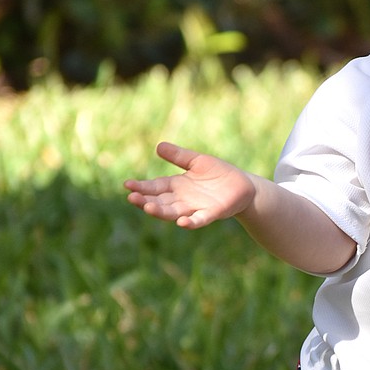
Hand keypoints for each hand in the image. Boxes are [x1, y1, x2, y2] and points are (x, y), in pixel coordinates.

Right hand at [123, 141, 255, 227]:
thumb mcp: (197, 161)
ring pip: (174, 212)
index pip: (155, 187)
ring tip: (148, 208)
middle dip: (146, 200)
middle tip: (131, 198)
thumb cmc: (218, 173)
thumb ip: (179, 156)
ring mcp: (196, 208)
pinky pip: (199, 220)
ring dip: (160, 212)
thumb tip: (158, 146)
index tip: (127, 185)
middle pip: (160, 201)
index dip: (142, 187)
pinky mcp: (212, 214)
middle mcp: (183, 199)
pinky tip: (181, 222)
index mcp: (177, 185)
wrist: (242, 186)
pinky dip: (190, 222)